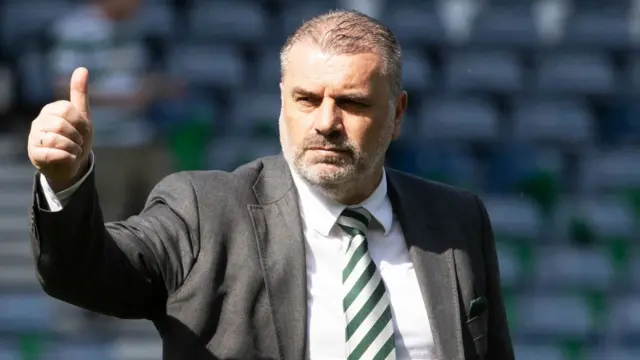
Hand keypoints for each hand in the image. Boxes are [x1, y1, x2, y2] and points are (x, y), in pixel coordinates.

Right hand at [28, 67, 92, 191]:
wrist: (73, 164)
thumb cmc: (77, 138)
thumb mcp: (83, 117)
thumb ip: (80, 94)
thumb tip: (82, 68)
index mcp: (51, 110)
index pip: (67, 110)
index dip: (81, 123)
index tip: (83, 130)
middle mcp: (39, 122)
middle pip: (60, 125)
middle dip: (77, 137)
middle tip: (78, 142)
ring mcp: (34, 137)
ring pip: (55, 139)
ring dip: (73, 148)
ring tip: (74, 150)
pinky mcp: (34, 154)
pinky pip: (51, 153)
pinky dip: (67, 157)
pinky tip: (70, 158)